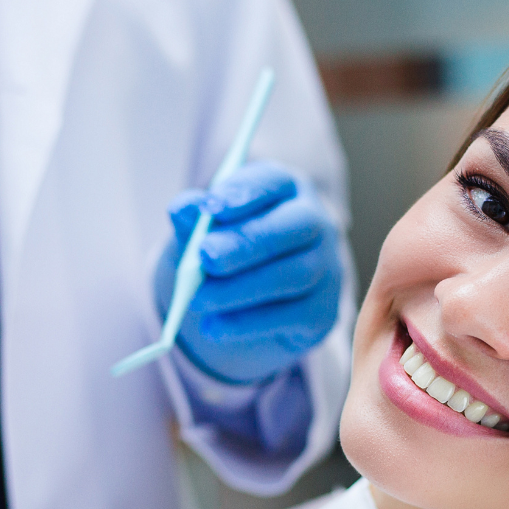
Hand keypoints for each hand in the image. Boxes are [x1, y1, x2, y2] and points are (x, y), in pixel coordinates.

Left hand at [158, 161, 342, 384]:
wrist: (253, 302)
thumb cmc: (229, 251)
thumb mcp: (206, 230)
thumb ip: (194, 218)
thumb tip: (182, 209)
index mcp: (286, 190)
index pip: (274, 182)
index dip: (245, 192)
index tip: (211, 207)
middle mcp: (316, 223)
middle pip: (295, 226)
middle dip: (247, 242)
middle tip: (206, 256)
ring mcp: (326, 268)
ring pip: (293, 274)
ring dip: (240, 289)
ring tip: (197, 299)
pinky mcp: (322, 311)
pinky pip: (291, 317)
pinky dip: (247, 323)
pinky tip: (213, 327)